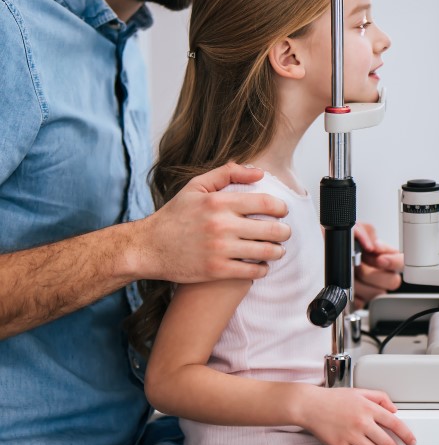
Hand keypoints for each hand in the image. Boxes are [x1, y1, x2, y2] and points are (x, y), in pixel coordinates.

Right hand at [132, 163, 290, 282]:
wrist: (148, 247)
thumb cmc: (175, 215)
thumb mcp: (196, 187)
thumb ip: (228, 174)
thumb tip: (259, 173)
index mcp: (219, 203)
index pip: (266, 203)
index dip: (281, 208)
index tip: (282, 212)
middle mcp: (221, 225)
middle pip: (272, 229)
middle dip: (284, 232)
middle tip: (284, 233)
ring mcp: (220, 250)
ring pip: (266, 252)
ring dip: (277, 251)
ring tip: (276, 249)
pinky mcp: (217, 271)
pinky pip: (253, 271)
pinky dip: (263, 269)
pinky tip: (261, 265)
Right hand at [298, 386, 415, 444]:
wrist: (311, 405)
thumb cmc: (333, 398)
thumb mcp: (360, 392)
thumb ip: (379, 397)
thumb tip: (393, 409)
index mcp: (368, 408)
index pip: (395, 423)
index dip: (406, 435)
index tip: (411, 441)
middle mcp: (362, 422)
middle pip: (387, 443)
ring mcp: (351, 435)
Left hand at [353, 222, 402, 308]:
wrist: (326, 252)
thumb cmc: (345, 242)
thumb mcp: (355, 228)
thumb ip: (365, 231)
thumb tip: (371, 245)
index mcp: (388, 257)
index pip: (403, 262)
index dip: (394, 262)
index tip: (380, 259)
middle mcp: (383, 274)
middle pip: (392, 282)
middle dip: (372, 272)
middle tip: (360, 264)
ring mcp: (373, 288)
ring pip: (376, 294)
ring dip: (359, 282)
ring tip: (349, 273)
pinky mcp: (360, 300)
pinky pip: (360, 303)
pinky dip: (351, 294)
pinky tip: (346, 284)